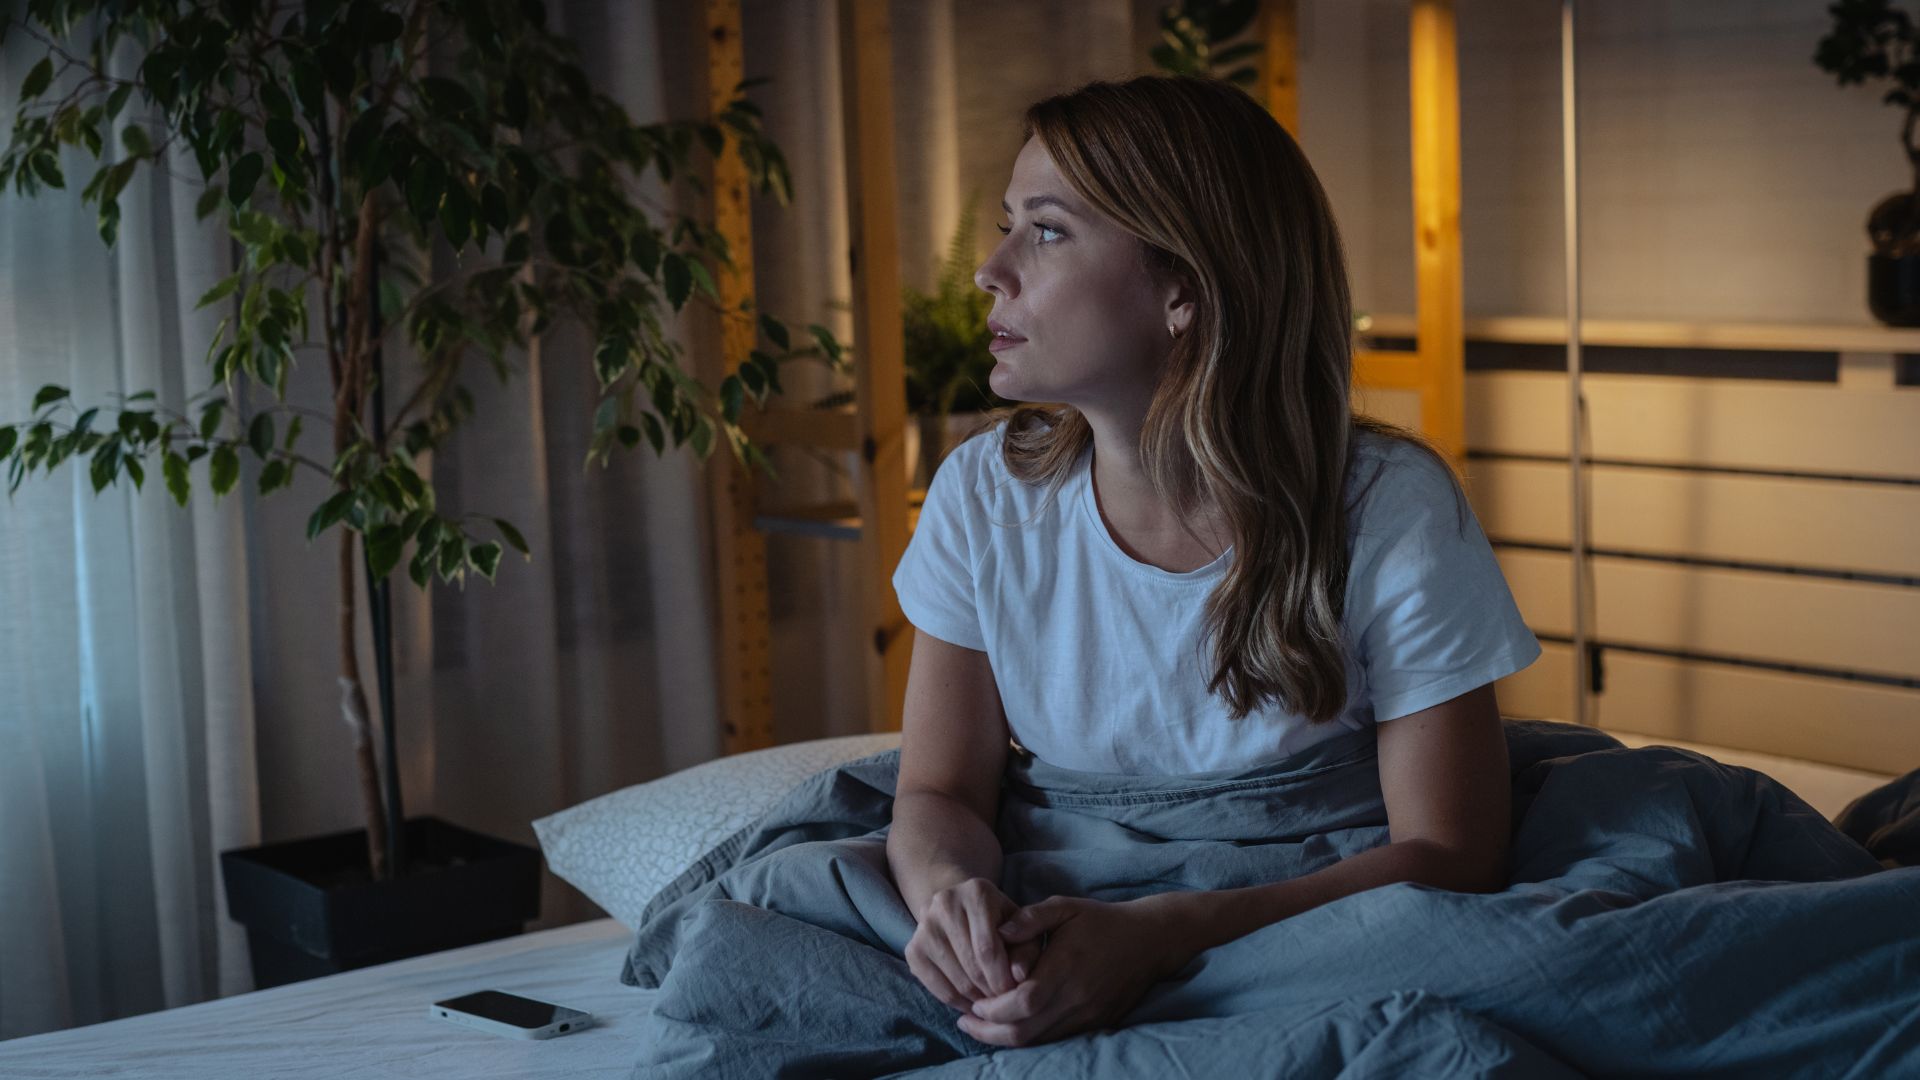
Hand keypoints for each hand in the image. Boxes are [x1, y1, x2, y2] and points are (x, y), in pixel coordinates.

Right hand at [904, 877, 1043, 1010]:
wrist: (962, 909)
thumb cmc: (1001, 922)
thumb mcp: (1023, 928)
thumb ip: (1027, 949)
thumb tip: (1019, 976)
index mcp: (977, 892)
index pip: (988, 948)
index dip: (1002, 977)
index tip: (1014, 994)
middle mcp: (945, 903)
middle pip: (971, 966)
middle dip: (992, 992)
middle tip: (1005, 1003)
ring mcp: (924, 926)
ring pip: (956, 981)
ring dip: (977, 1001)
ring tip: (993, 1003)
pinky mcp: (912, 949)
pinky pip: (937, 989)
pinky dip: (958, 1003)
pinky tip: (973, 1003)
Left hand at [958, 895, 1186, 1047]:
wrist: (1150, 941)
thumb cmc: (1102, 920)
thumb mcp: (1065, 907)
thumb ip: (1030, 918)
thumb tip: (999, 931)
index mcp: (1066, 967)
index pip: (1023, 1001)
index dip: (993, 1009)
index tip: (973, 1002)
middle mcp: (1077, 997)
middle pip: (1026, 1030)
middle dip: (990, 1030)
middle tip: (966, 1022)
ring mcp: (1088, 1015)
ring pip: (1040, 1040)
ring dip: (1006, 1038)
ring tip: (982, 1027)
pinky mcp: (1096, 1024)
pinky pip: (1056, 1039)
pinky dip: (1030, 1037)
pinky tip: (1013, 1026)